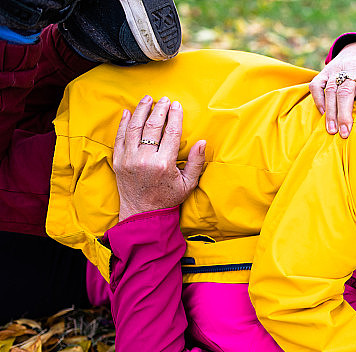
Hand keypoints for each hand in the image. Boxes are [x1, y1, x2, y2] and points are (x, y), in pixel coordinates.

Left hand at [113, 95, 205, 221]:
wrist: (142, 213)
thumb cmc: (168, 198)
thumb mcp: (188, 184)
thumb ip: (196, 162)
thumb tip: (203, 142)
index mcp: (163, 164)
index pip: (171, 133)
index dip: (175, 116)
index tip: (177, 105)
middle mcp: (145, 159)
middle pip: (152, 126)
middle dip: (159, 109)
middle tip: (164, 99)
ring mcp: (129, 159)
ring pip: (134, 127)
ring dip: (140, 110)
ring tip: (147, 99)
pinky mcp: (118, 161)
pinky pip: (119, 137)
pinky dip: (123, 122)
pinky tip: (127, 112)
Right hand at [309, 41, 355, 138]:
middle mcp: (352, 66)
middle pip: (346, 89)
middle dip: (344, 113)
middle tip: (345, 132)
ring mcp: (336, 68)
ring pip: (330, 89)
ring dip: (330, 112)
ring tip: (332, 130)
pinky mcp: (325, 71)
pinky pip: (316, 85)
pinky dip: (318, 100)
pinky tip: (323, 114)